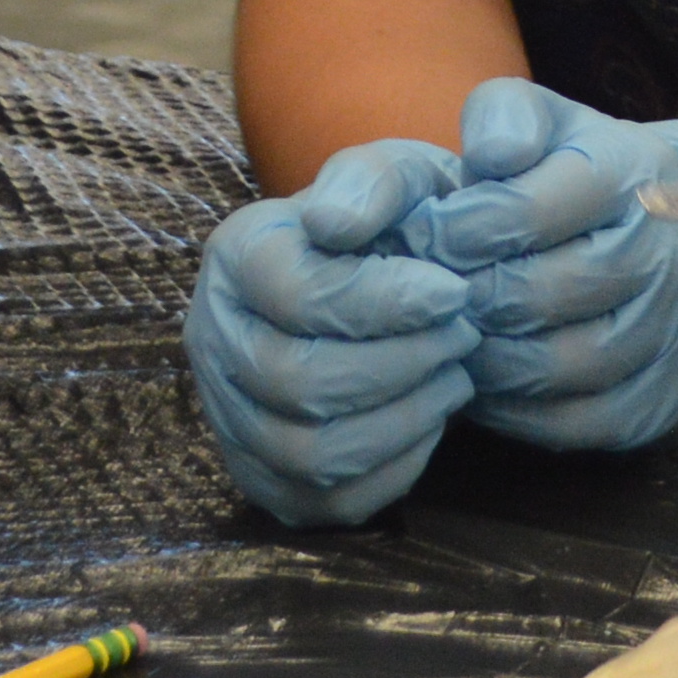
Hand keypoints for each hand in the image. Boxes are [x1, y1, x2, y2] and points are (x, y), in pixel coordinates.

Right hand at [187, 137, 481, 524]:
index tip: (456, 292)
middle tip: (464, 338)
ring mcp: (230, 416)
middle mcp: (213, 339)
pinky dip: (393, 469)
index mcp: (236, 256)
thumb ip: (372, 183)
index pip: (297, 296)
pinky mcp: (264, 477)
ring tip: (454, 378)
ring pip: (311, 452)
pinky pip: (327, 501)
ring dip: (404, 419)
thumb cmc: (400, 224)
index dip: (385, 303)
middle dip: (402, 365)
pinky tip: (429, 420)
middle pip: (299, 382)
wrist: (396, 276)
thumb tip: (335, 223)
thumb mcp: (397, 176)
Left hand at [407, 80, 677, 453]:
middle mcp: (671, 254)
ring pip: (550, 367)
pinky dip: (509, 408)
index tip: (423, 233)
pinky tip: (484, 376)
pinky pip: (567, 423)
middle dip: (460, 296)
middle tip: (422, 293)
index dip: (454, 229)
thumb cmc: (572, 171)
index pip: (525, 210)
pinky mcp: (659, 401)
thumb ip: (501, 115)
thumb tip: (490, 154)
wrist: (668, 232)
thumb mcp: (540, 120)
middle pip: (534, 296)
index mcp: (635, 172)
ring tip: (447, 332)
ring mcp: (673, 334)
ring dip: (479, 356)